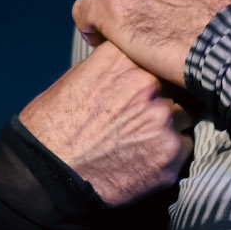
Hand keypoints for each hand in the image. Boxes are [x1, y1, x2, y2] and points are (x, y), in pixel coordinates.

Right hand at [18, 41, 193, 204]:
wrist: (45, 174)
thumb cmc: (52, 126)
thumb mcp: (77, 77)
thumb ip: (114, 68)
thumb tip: (136, 63)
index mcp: (123, 58)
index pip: (156, 55)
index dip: (154, 70)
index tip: (146, 83)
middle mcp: (148, 83)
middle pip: (175, 86)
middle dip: (164, 99)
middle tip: (141, 117)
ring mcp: (162, 119)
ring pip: (183, 116)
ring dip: (169, 126)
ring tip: (140, 140)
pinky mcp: (171, 153)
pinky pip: (185, 147)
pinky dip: (170, 153)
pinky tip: (144, 159)